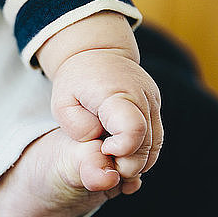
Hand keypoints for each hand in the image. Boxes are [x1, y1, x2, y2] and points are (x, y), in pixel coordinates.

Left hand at [36, 12, 162, 193]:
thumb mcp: (62, 103)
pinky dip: (140, 154)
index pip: (133, 129)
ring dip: (133, 161)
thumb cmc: (75, 82)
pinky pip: (154, 141)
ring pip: (154, 147)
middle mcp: (142, 98)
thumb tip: (97, 143)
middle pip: (146, 144)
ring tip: (110, 157)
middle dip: (125, 163)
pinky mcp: (155, 110)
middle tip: (104, 160)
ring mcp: (153, 104)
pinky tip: (120, 153)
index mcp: (117, 94)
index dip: (121, 149)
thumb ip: (76, 125)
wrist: (98, 54)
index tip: (103, 148)